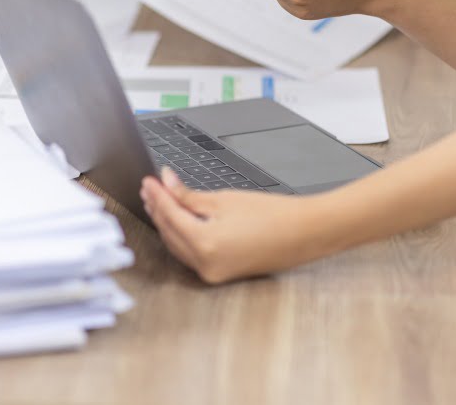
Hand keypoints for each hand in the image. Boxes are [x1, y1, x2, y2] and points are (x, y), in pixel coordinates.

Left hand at [140, 168, 326, 283]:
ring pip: (178, 246)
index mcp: (205, 244)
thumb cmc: (274, 215)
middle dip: (159, 209)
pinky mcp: (220, 274)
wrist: (305, 233)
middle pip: (169, 232)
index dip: (157, 195)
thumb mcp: (225, 200)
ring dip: (168, 223)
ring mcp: (213, 273)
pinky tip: (179, 220)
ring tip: (160, 200)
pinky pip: (191, 254)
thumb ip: (189, 196)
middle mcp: (205, 265)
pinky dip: (183, 236)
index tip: (150, 180)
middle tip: (151, 188)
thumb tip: (167, 183)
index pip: (169, 215)